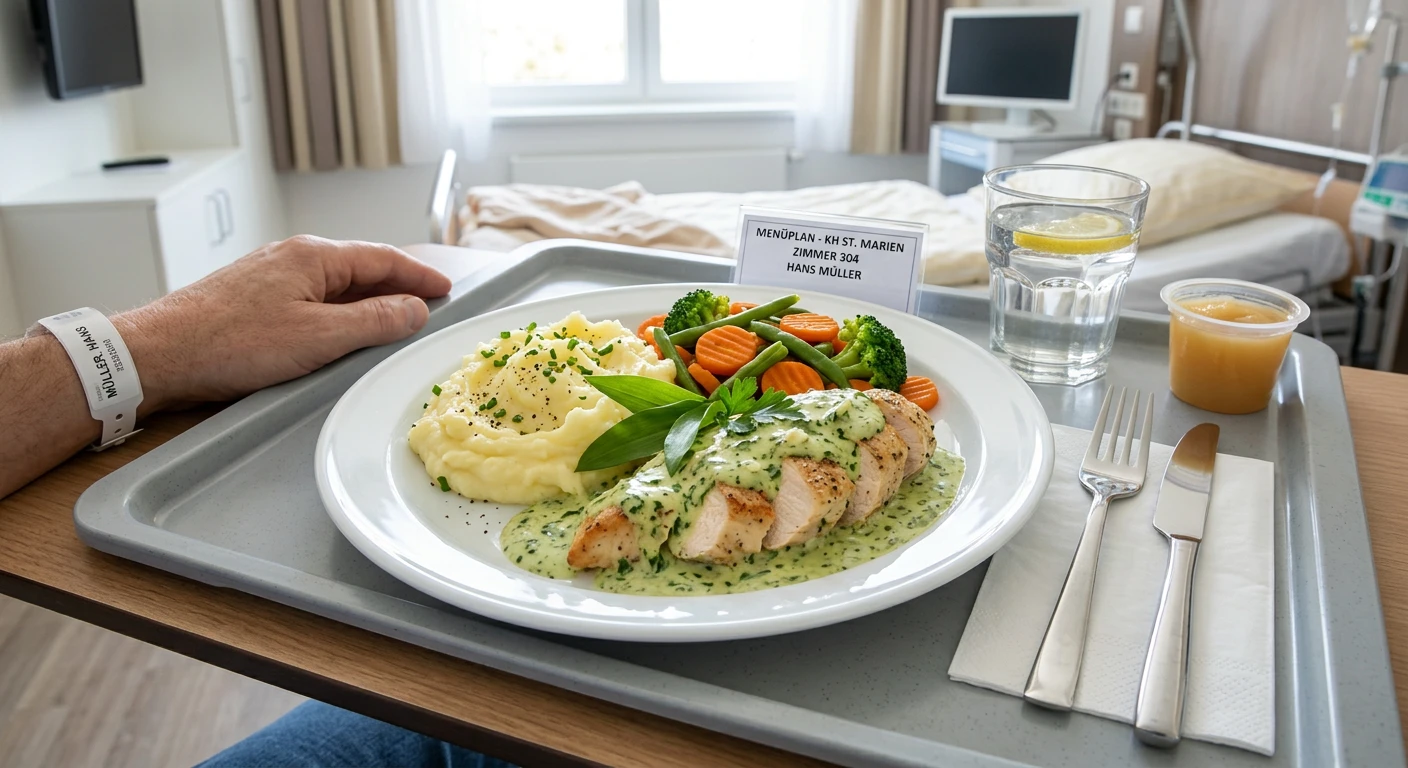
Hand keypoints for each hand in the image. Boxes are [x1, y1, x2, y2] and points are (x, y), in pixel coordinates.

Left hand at [115, 235, 451, 410]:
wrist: (159, 354)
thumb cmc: (230, 343)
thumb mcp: (318, 337)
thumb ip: (373, 321)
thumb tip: (413, 309)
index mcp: (314, 256)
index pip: (384, 258)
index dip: (420, 275)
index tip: (447, 289)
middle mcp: (293, 257)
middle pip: (361, 268)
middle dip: (398, 287)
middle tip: (428, 308)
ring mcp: (271, 276)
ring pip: (335, 285)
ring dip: (367, 303)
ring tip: (392, 325)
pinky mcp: (254, 299)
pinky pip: (312, 299)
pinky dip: (339, 313)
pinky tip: (341, 335)